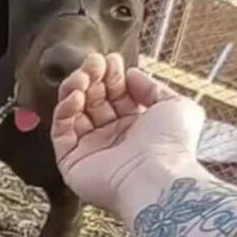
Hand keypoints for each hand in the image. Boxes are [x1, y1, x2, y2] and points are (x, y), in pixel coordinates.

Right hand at [50, 53, 205, 215]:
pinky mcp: (70, 161)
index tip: (111, 59)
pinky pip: (61, 131)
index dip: (112, 76)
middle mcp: (112, 138)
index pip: (115, 95)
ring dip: (75, 89)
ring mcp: (90, 150)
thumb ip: (152, 86)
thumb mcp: (175, 105)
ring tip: (83, 75)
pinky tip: (75, 96)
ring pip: (73, 113)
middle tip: (94, 62)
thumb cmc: (171, 144)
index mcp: (136, 127)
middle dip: (93, 78)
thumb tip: (131, 74)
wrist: (156, 177)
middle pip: (94, 101)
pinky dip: (64, 110)